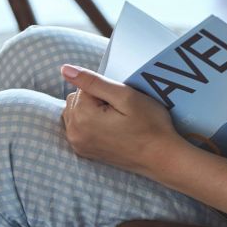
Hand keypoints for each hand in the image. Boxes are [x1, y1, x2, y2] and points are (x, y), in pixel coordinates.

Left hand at [60, 64, 182, 176]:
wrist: (161, 157)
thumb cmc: (149, 124)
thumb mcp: (125, 96)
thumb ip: (93, 81)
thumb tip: (65, 69)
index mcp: (82, 116)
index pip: (84, 87)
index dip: (105, 89)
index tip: (121, 103)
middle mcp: (73, 132)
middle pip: (75, 99)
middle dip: (95, 99)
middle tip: (120, 110)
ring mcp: (77, 144)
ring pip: (75, 112)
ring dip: (91, 110)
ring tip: (115, 119)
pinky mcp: (84, 151)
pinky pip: (78, 127)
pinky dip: (90, 122)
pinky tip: (109, 128)